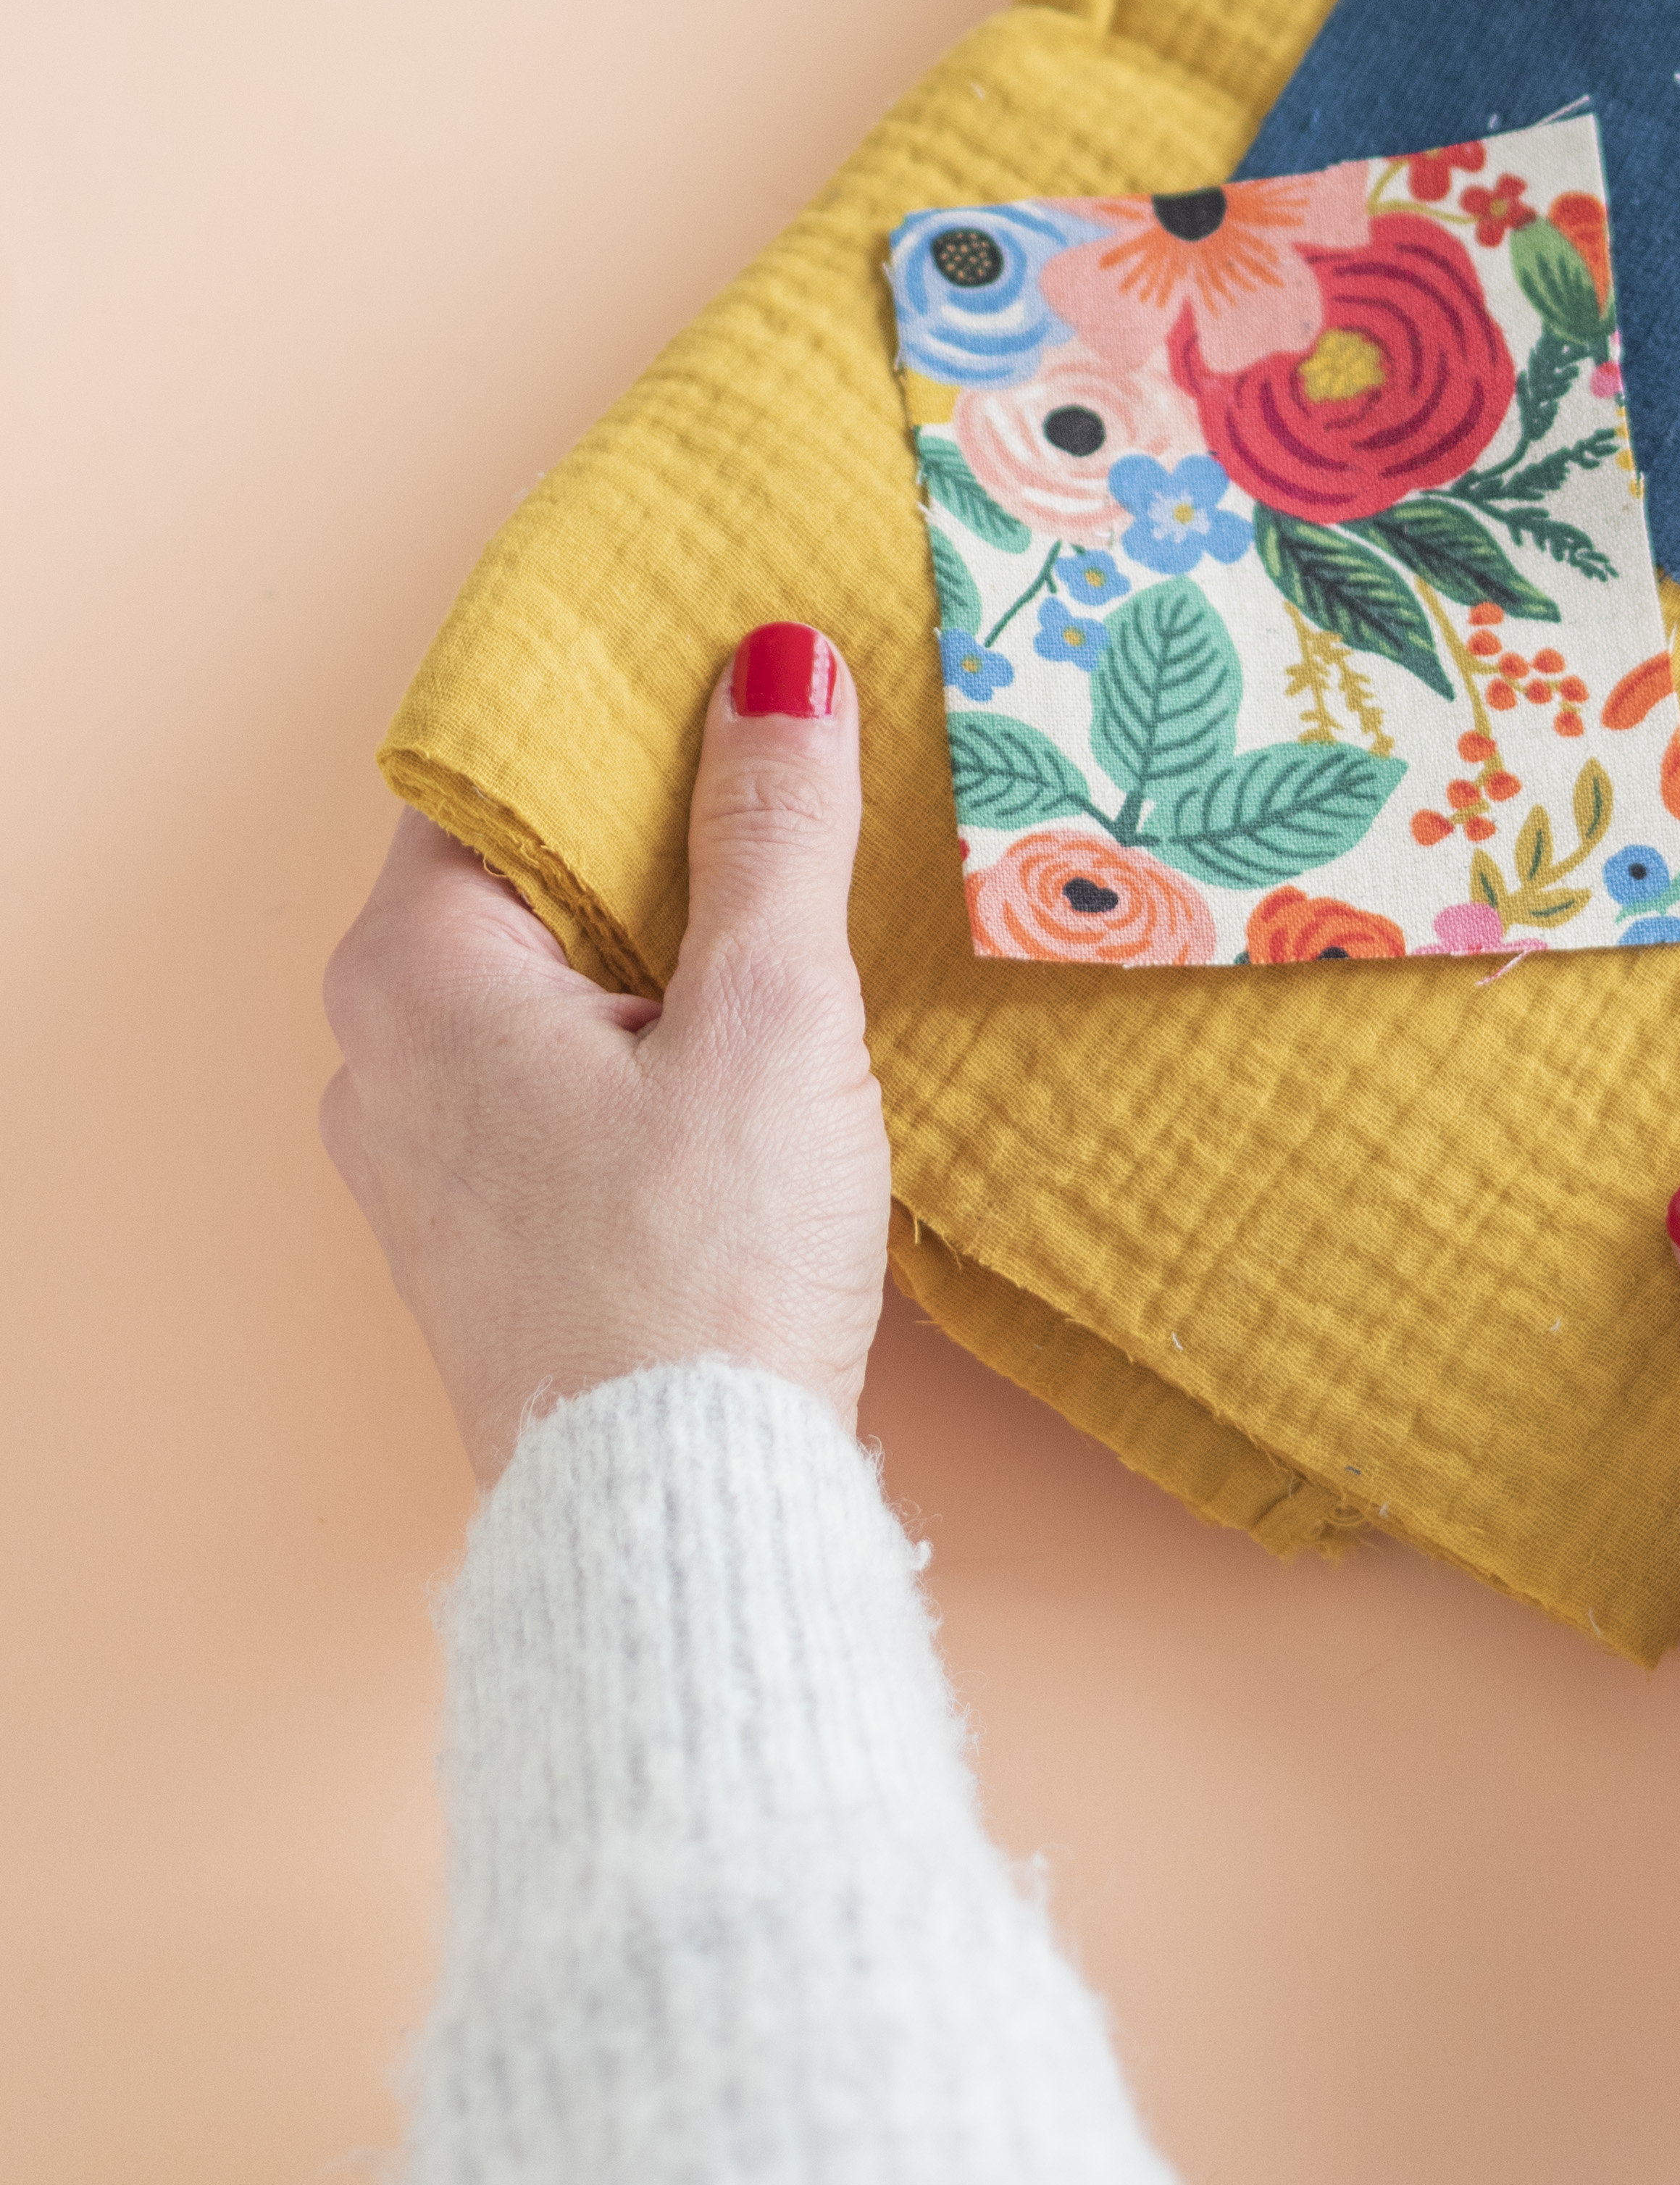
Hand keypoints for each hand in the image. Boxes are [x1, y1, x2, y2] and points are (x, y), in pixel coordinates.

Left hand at [323, 625, 891, 1485]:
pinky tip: (747, 1041)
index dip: (629, 710)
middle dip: (657, 823)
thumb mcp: (769, 1010)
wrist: (679, 1521)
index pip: (505, 769)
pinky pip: (554, 1077)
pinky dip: (644, 1035)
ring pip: (547, 981)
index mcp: (415, 968)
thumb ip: (772, 824)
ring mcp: (422, 1157)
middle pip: (526, 873)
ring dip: (661, 939)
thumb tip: (777, 664)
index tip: (738, 664)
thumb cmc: (706, 1268)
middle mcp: (380, 1052)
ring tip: (794, 899)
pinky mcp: (485, 1235)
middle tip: (794, 765)